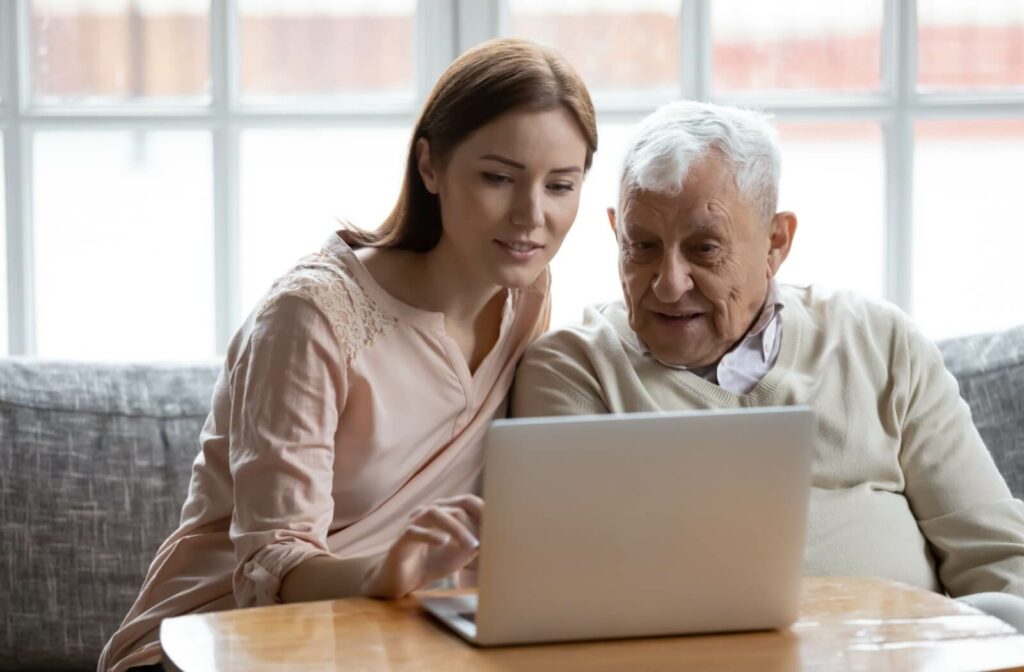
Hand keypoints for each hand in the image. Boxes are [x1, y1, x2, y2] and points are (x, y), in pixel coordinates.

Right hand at [363, 494, 482, 597]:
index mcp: (444, 513)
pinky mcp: (401, 540)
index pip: (467, 501)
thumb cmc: (432, 562)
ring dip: (456, 528)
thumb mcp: (460, 554)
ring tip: (471, 545)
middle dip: (474, 523)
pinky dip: (431, 535)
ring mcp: (413, 524)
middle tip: (486, 542)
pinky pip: (414, 531)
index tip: (499, 526)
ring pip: (435, 513)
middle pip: (455, 506)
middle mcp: (428, 513)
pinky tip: (443, 542)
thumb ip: (475, 543)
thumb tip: (493, 536)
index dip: (484, 510)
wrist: (402, 581)